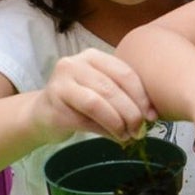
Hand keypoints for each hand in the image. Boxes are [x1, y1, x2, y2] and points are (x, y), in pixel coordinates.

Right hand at [27, 48, 155, 144]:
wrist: (42, 114)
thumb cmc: (80, 101)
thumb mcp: (102, 89)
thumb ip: (123, 94)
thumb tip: (151, 115)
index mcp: (92, 56)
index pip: (124, 73)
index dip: (142, 96)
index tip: (152, 115)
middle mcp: (74, 65)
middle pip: (111, 89)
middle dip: (131, 112)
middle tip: (141, 130)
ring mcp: (60, 84)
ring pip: (97, 104)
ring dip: (117, 123)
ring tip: (128, 136)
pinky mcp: (52, 107)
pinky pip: (84, 120)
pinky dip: (104, 131)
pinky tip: (114, 138)